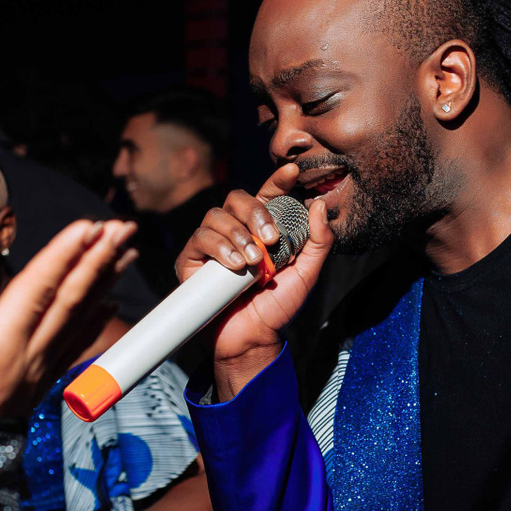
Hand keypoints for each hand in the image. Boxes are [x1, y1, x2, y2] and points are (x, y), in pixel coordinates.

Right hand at [0, 219, 136, 423]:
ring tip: (126, 251)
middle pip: (69, 299)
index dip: (63, 255)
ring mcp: (39, 370)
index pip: (37, 289)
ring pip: (79, 318)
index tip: (88, 226)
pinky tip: (110, 302)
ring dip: (103, 281)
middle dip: (96, 259)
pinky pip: (75, 345)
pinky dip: (95, 320)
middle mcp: (28, 355)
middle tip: (121, 228)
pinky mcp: (40, 383)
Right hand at [174, 162, 332, 397]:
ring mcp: (210, 244)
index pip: (267, 195)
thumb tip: (319, 205)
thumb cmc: (277, 306)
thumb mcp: (307, 273)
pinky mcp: (191, 260)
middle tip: (270, 238)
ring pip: (216, 216)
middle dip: (255, 212)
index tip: (292, 172)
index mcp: (261, 229)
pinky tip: (235, 265)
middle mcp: (234, 231)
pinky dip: (219, 247)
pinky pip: (200, 238)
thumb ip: (318, 241)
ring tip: (253, 262)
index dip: (277, 180)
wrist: (252, 338)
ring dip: (238, 235)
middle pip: (237, 198)